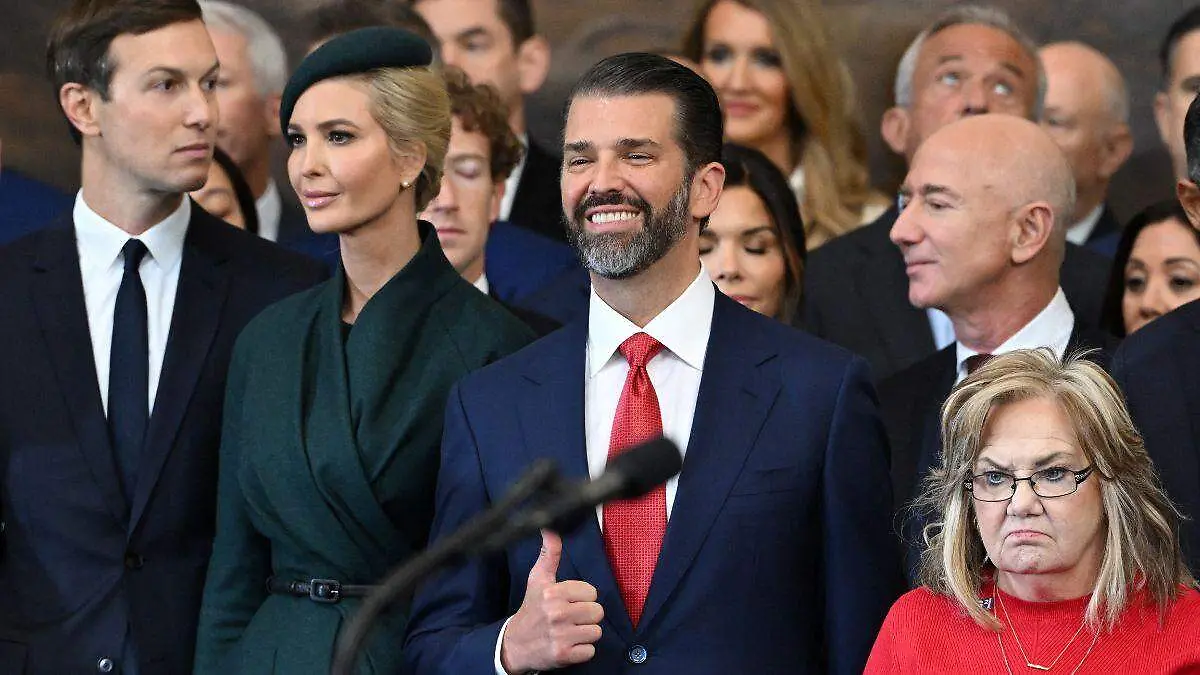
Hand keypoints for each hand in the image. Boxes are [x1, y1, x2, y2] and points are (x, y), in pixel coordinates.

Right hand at [500, 529, 602, 672]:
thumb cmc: (532, 608)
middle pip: (598, 612)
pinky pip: (591, 651)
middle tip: (569, 618)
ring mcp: (560, 635)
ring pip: (596, 632)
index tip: (567, 602)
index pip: (592, 593)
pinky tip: (568, 645)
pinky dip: (581, 651)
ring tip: (569, 631)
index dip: (582, 598)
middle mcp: (557, 613)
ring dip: (585, 633)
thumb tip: (550, 528)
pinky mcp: (564, 655)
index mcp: (553, 592)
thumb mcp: (538, 579)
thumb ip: (549, 554)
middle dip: (586, 616)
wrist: (515, 644)